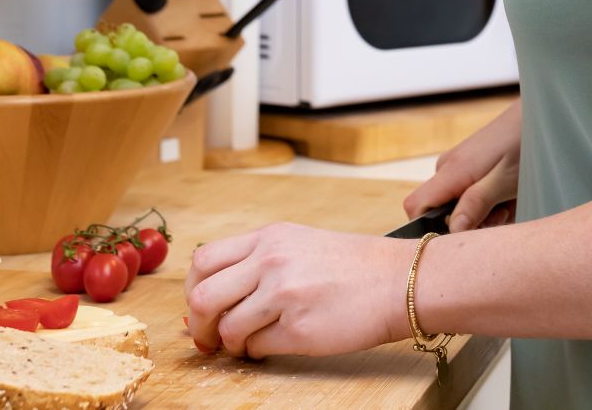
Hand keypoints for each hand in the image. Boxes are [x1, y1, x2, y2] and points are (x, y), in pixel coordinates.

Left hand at [185, 224, 414, 358]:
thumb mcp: (300, 244)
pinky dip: (256, 353)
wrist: (398, 281)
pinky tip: (270, 347)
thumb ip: (258, 262)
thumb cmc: (353, 266)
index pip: (204, 260)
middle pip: (203, 297)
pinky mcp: (298, 330)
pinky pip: (256, 348)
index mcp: (269, 238)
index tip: (199, 307)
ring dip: (229, 344)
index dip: (193, 290)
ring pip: (226, 328)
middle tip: (206, 338)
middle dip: (198, 325)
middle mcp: (270, 262)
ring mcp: (284, 296)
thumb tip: (215, 297)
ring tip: (245, 345)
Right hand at [404, 99, 519, 231]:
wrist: (539, 116)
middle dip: (469, 224)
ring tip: (510, 203)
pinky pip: (471, 194)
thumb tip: (451, 231)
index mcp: (451, 171)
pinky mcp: (471, 166)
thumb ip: (475, 204)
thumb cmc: (524, 144)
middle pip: (441, 213)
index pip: (415, 207)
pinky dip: (489, 201)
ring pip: (460, 206)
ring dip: (484, 213)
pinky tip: (509, 195)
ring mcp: (459, 167)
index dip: (428, 228)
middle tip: (500, 216)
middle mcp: (448, 168)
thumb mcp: (504, 180)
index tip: (458, 238)